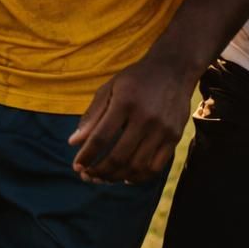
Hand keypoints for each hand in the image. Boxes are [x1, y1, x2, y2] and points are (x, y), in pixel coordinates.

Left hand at [68, 52, 199, 184]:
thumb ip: (92, 116)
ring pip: (137, 166)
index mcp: (124, 102)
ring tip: (104, 178)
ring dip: (117, 177)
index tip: (77, 166)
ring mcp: (162, 129)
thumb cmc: (135, 79)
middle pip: (119, 156)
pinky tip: (126, 177)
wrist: (173, 69)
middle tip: (88, 176)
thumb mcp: (109, 88)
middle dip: (99, 171)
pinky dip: (139, 177)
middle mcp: (145, 118)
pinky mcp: (175, 137)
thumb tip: (73, 142)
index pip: (101, 137)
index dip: (86, 155)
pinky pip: (156, 167)